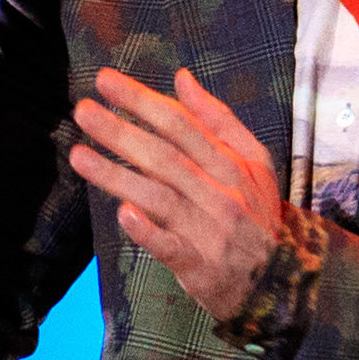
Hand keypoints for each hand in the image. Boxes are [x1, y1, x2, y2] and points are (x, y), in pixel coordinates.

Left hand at [68, 68, 287, 328]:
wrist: (279, 280)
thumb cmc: (256, 215)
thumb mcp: (253, 162)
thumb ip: (218, 119)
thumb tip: (182, 79)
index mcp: (232, 164)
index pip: (181, 125)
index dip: (142, 101)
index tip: (105, 81)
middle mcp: (220, 193)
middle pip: (165, 157)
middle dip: (121, 132)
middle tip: (83, 111)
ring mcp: (209, 231)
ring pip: (159, 198)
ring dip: (117, 176)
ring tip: (79, 155)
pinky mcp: (198, 266)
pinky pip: (169, 247)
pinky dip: (147, 231)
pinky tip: (123, 214)